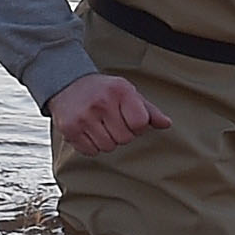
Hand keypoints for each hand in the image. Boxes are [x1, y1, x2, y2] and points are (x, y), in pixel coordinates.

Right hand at [47, 73, 168, 158]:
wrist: (67, 83)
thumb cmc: (103, 90)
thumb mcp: (127, 93)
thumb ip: (148, 110)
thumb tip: (166, 124)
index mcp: (120, 91)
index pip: (140, 123)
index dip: (137, 126)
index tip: (129, 119)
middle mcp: (101, 102)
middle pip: (125, 138)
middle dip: (121, 134)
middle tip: (111, 121)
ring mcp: (84, 116)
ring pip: (108, 147)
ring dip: (106, 141)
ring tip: (99, 125)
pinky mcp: (70, 129)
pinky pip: (91, 152)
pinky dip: (91, 146)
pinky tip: (88, 131)